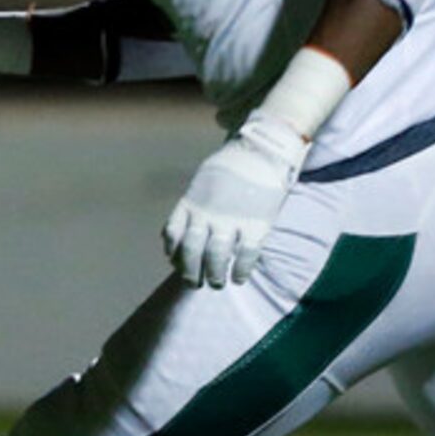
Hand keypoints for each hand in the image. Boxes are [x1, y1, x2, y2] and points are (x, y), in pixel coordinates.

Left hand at [162, 114, 307, 288]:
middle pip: (192, 251)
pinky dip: (241, 270)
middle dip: (190, 272)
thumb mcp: (202, 182)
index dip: (173, 252)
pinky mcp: (256, 224)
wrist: (261, 151)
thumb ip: (194, 203)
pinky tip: (239, 278)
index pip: (173, 234)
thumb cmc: (231, 167)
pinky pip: (246, 255)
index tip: (176, 263)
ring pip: (216, 257)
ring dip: (214, 275)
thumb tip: (184, 227)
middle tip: (194, 283)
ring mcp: (231, 220)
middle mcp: (207, 214)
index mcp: (191, 202)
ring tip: (216, 284)